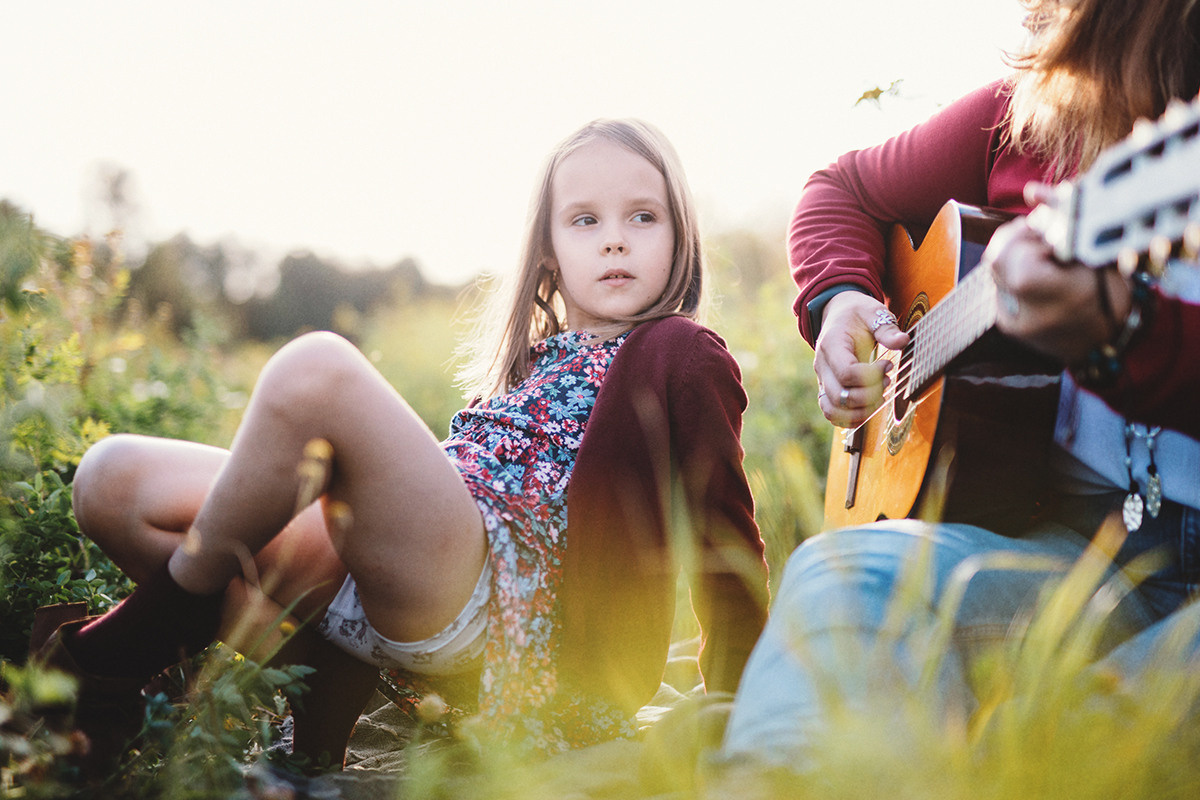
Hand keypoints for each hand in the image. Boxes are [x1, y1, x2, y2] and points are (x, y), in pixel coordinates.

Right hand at [813, 291, 908, 427]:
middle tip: (887, 382)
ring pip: (832, 409)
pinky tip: (869, 408)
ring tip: (879, 397)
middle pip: (840, 396)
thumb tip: (903, 341)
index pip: (847, 372)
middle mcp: (822, 365)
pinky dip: (849, 418)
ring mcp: (822, 379)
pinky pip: (831, 412)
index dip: (871, 376)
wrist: (837, 313)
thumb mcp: (872, 312)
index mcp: (831, 345)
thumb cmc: (857, 313)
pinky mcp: (827, 389)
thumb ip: (886, 328)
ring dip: (859, 410)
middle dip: (869, 396)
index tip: (887, 366)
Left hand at [987, 184, 1132, 364]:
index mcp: (1047, 292)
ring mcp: (1011, 321)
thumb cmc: (1110, 291)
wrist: (1110, 340)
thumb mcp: (1095, 249)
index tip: (1055, 236)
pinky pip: (998, 286)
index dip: (1032, 233)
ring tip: (1044, 259)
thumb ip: (1062, 215)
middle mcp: (1023, 311)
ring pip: (993, 270)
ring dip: (1015, 254)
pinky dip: (1015, 273)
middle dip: (1017, 239)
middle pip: (996, 257)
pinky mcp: (1006, 325)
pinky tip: (1039, 276)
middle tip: (1045, 241)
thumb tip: (1032, 190)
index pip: (1015, 248)